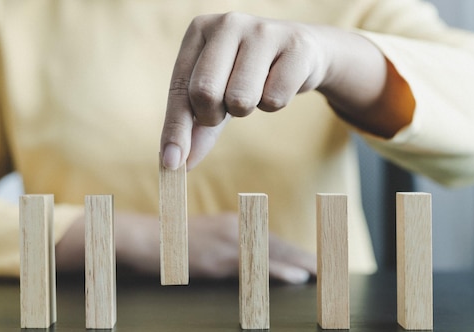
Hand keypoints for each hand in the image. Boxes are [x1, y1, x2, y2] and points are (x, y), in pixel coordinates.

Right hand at [56, 212, 314, 283]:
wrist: (144, 238)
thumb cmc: (173, 242)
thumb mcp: (205, 239)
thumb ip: (228, 246)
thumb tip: (250, 262)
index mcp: (233, 224)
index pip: (271, 239)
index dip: (294, 252)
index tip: (315, 262)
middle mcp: (235, 228)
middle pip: (278, 244)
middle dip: (304, 257)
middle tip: (330, 269)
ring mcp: (227, 242)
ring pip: (272, 253)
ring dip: (300, 263)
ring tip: (324, 275)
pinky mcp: (218, 257)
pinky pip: (255, 266)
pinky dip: (278, 271)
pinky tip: (297, 277)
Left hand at [160, 12, 408, 170]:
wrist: (302, 52)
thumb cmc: (247, 74)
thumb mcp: (215, 96)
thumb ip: (194, 128)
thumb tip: (176, 164)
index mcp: (199, 30)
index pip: (179, 88)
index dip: (175, 129)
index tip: (171, 163)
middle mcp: (228, 23)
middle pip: (204, 92)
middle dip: (213, 115)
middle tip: (226, 107)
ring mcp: (263, 31)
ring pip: (240, 99)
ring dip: (247, 108)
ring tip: (255, 89)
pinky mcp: (295, 47)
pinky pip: (274, 100)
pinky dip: (274, 103)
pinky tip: (279, 82)